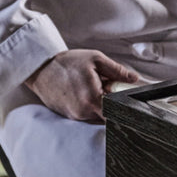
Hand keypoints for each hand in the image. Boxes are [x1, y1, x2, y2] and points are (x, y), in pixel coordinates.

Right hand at [24, 49, 139, 122]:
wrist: (42, 68)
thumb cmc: (69, 63)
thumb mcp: (96, 60)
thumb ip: (117, 70)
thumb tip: (134, 78)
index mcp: (92, 99)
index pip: (116, 114)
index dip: (122, 107)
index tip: (124, 98)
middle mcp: (83, 112)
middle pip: (107, 115)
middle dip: (110, 103)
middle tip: (105, 87)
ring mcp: (74, 116)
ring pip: (96, 115)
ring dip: (98, 104)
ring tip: (91, 87)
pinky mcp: (68, 116)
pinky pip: (85, 114)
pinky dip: (88, 105)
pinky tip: (82, 92)